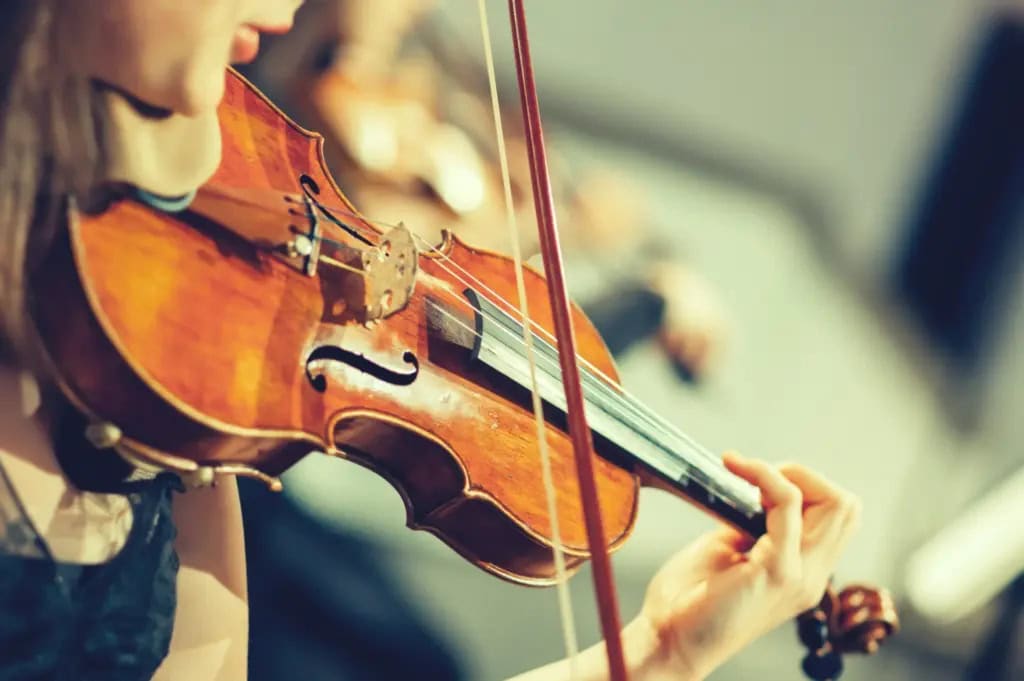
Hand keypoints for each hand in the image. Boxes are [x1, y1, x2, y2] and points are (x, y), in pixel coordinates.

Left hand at [629, 453, 860, 679]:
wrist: (668, 641)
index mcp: (803, 571)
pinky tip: (736, 469)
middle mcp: (812, 576)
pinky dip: (765, 478)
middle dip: (801, 476)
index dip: (804, 487)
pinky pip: (789, 507)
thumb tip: (756, 491)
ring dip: (785, 473)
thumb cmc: (690, 598)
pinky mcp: (777, 572)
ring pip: (835, 504)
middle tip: (753, 476)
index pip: (839, 516)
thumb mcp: (729, 550)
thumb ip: (753, 525)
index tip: (757, 483)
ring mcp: (800, 576)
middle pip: (846, 507)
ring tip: (743, 472)